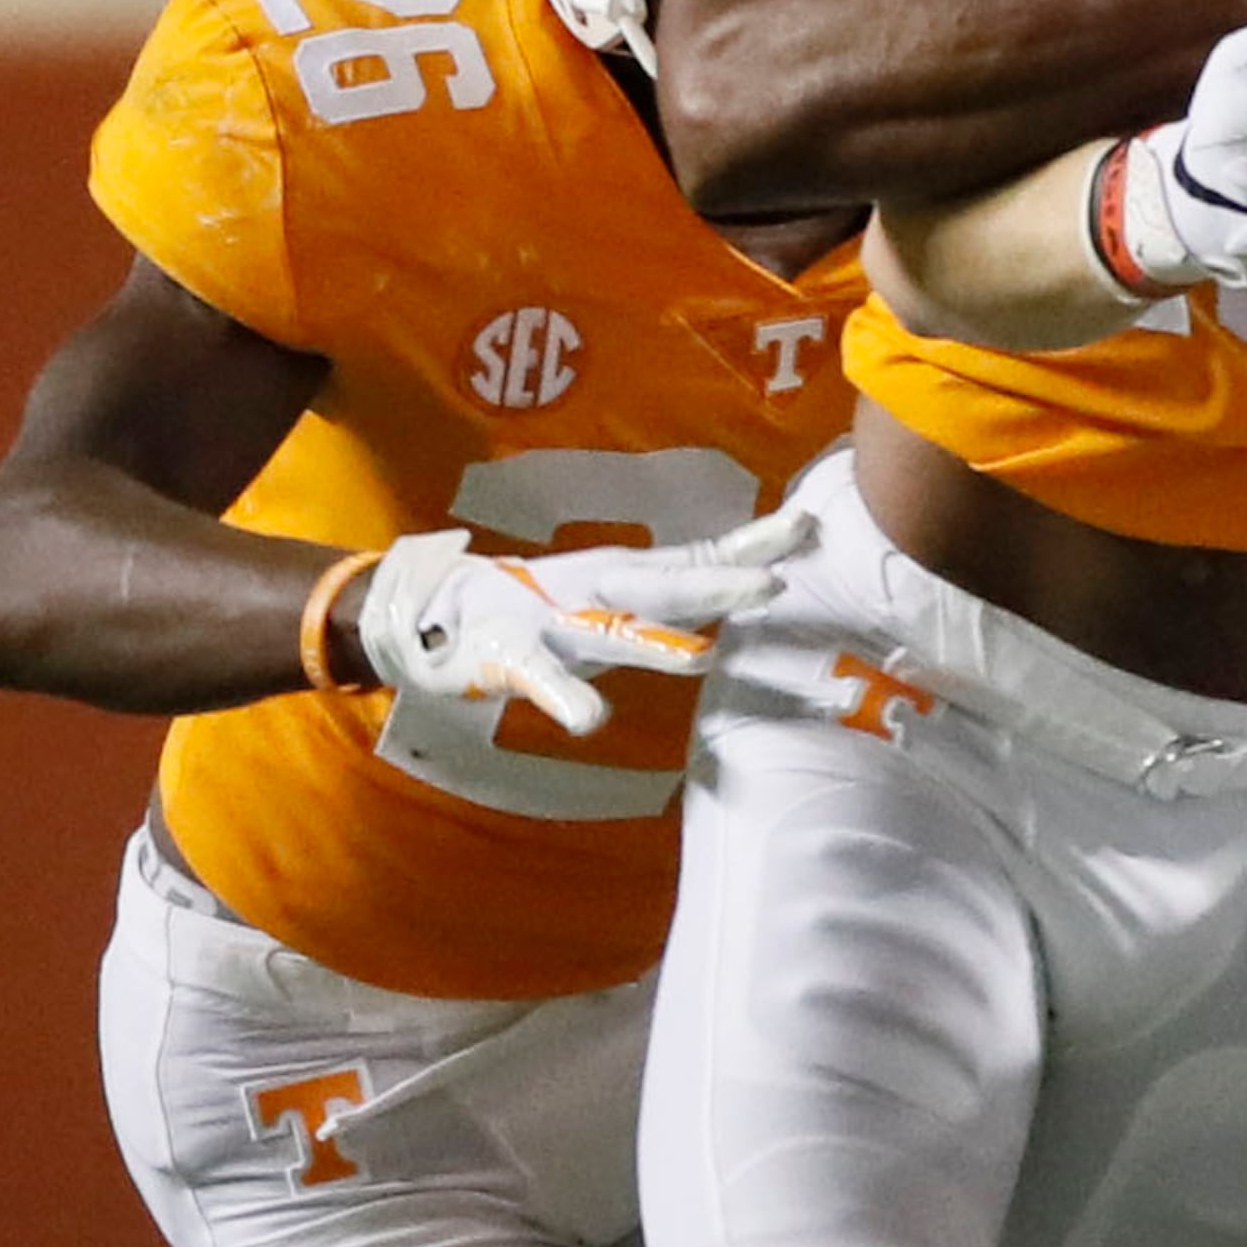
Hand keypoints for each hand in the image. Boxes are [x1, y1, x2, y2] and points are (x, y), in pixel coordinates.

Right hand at [355, 508, 812, 735]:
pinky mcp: (516, 658)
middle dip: (717, 582)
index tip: (808, 526)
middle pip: (667, 585)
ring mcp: (557, 624)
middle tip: (772, 582)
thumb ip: (679, 589)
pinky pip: (542, 680)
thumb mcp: (618, 597)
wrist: (438, 611)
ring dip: (653, 646)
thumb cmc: (544, 609)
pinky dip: (567, 698)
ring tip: (699, 661)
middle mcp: (599, 590)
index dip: (752, 543)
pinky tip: (591, 719)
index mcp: (627, 577)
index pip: (700, 556)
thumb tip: (759, 576)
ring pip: (609, 632)